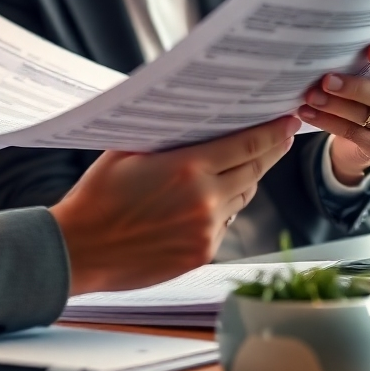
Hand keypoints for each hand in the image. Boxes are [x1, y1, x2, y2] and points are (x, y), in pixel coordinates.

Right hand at [49, 115, 299, 295]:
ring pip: (242, 198)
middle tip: (281, 135)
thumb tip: (191, 117)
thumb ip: (164, 136)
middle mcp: (205, 199)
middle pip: (254, 171)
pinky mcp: (201, 253)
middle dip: (270, 151)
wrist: (80, 249)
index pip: (248, 144)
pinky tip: (209, 198)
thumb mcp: (126, 151)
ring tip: (247, 163)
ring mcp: (206, 230)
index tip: (288, 120)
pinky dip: (222, 208)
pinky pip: (224, 223)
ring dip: (247, 179)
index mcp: (188, 167)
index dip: (273, 131)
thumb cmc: (97, 196)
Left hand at [298, 43, 369, 185]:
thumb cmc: (368, 88)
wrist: (367, 132)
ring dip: (334, 105)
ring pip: (364, 116)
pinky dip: (326, 121)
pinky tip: (307, 112)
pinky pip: (351, 133)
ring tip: (311, 96)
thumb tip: (332, 42)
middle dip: (353, 87)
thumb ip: (363, 59)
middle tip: (327, 80)